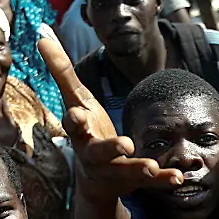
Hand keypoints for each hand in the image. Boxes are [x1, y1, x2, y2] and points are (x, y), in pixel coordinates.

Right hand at [38, 37, 182, 200]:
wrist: (94, 180)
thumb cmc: (86, 130)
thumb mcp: (75, 100)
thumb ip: (62, 72)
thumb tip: (41, 37)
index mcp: (80, 132)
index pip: (73, 126)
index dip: (75, 121)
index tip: (77, 117)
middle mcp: (94, 154)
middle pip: (99, 152)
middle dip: (110, 148)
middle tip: (125, 145)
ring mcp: (114, 169)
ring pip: (125, 170)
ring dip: (139, 168)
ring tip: (151, 166)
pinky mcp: (133, 180)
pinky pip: (149, 182)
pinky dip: (163, 179)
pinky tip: (178, 176)